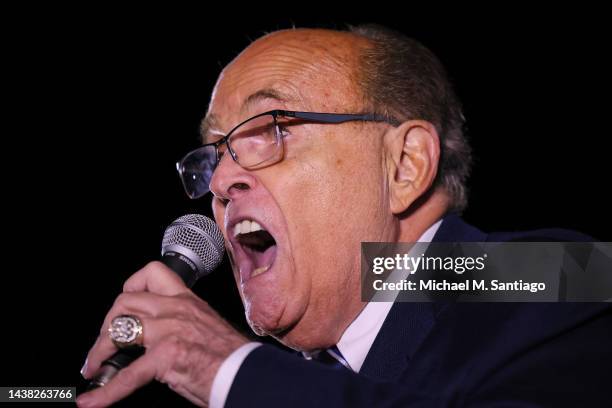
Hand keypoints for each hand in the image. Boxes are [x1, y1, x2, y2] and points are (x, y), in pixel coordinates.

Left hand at [77, 261, 247, 406]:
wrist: (247, 373)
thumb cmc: (231, 356)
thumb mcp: (204, 325)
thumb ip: (180, 322)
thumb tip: (154, 337)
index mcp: (187, 300)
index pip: (153, 273)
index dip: (131, 286)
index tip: (124, 306)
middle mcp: (176, 309)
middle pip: (125, 301)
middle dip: (107, 323)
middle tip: (104, 344)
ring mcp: (169, 331)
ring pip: (118, 329)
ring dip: (99, 351)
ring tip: (93, 367)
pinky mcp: (166, 357)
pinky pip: (127, 376)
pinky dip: (105, 392)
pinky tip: (92, 401)